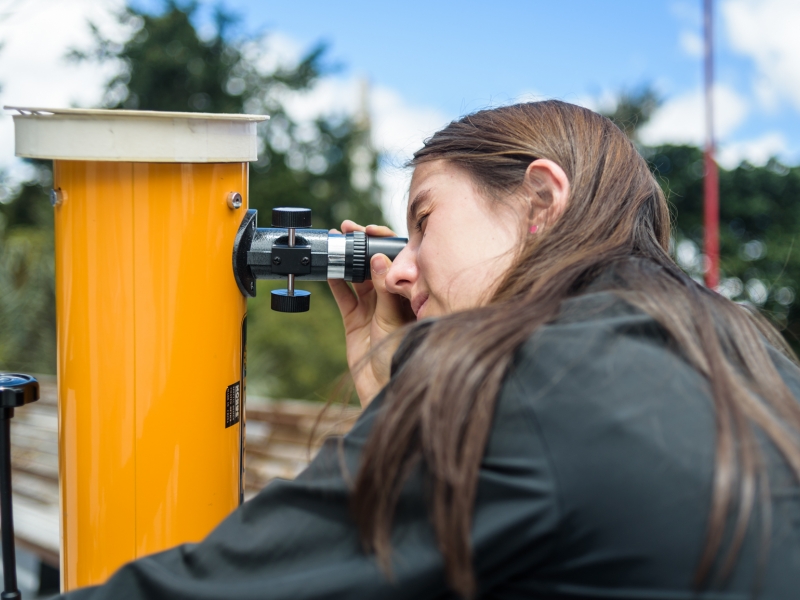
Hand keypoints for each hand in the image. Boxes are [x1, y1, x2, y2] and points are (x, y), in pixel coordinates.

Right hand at [328, 220, 414, 405]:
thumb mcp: (395, 319)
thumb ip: (385, 290)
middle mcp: (391, 298)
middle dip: (362, 245)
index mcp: (409, 294)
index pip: (398, 261)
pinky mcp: (355, 321)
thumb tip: (378, 259)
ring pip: (357, 276)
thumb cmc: (402, 355)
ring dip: (346, 259)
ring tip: (335, 241)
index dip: (384, 242)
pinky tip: (328, 268)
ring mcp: (372, 309)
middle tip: (349, 229)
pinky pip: (343, 296)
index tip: (371, 230)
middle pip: (375, 264)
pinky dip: (335, 281)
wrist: (385, 388)